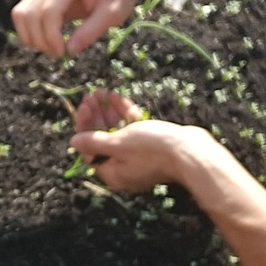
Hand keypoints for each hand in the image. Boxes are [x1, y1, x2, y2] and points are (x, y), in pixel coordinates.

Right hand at [12, 0, 143, 57]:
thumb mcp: (113, 14)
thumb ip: (91, 31)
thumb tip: (69, 51)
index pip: (48, 11)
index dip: (51, 37)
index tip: (62, 53)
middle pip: (30, 13)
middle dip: (40, 39)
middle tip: (58, 54)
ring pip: (21, 13)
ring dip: (31, 36)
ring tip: (51, 48)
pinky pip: (24, 12)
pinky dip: (30, 30)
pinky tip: (47, 40)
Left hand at [69, 91, 195, 193]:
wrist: (192, 152)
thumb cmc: (153, 149)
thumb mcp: (118, 143)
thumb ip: (94, 142)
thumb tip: (73, 142)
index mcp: (112, 173)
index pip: (89, 150)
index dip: (84, 127)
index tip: (83, 107)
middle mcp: (123, 168)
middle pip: (103, 140)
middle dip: (96, 116)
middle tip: (92, 96)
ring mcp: (139, 158)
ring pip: (118, 132)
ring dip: (109, 112)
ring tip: (103, 92)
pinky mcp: (152, 148)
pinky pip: (134, 131)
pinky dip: (126, 115)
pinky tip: (118, 98)